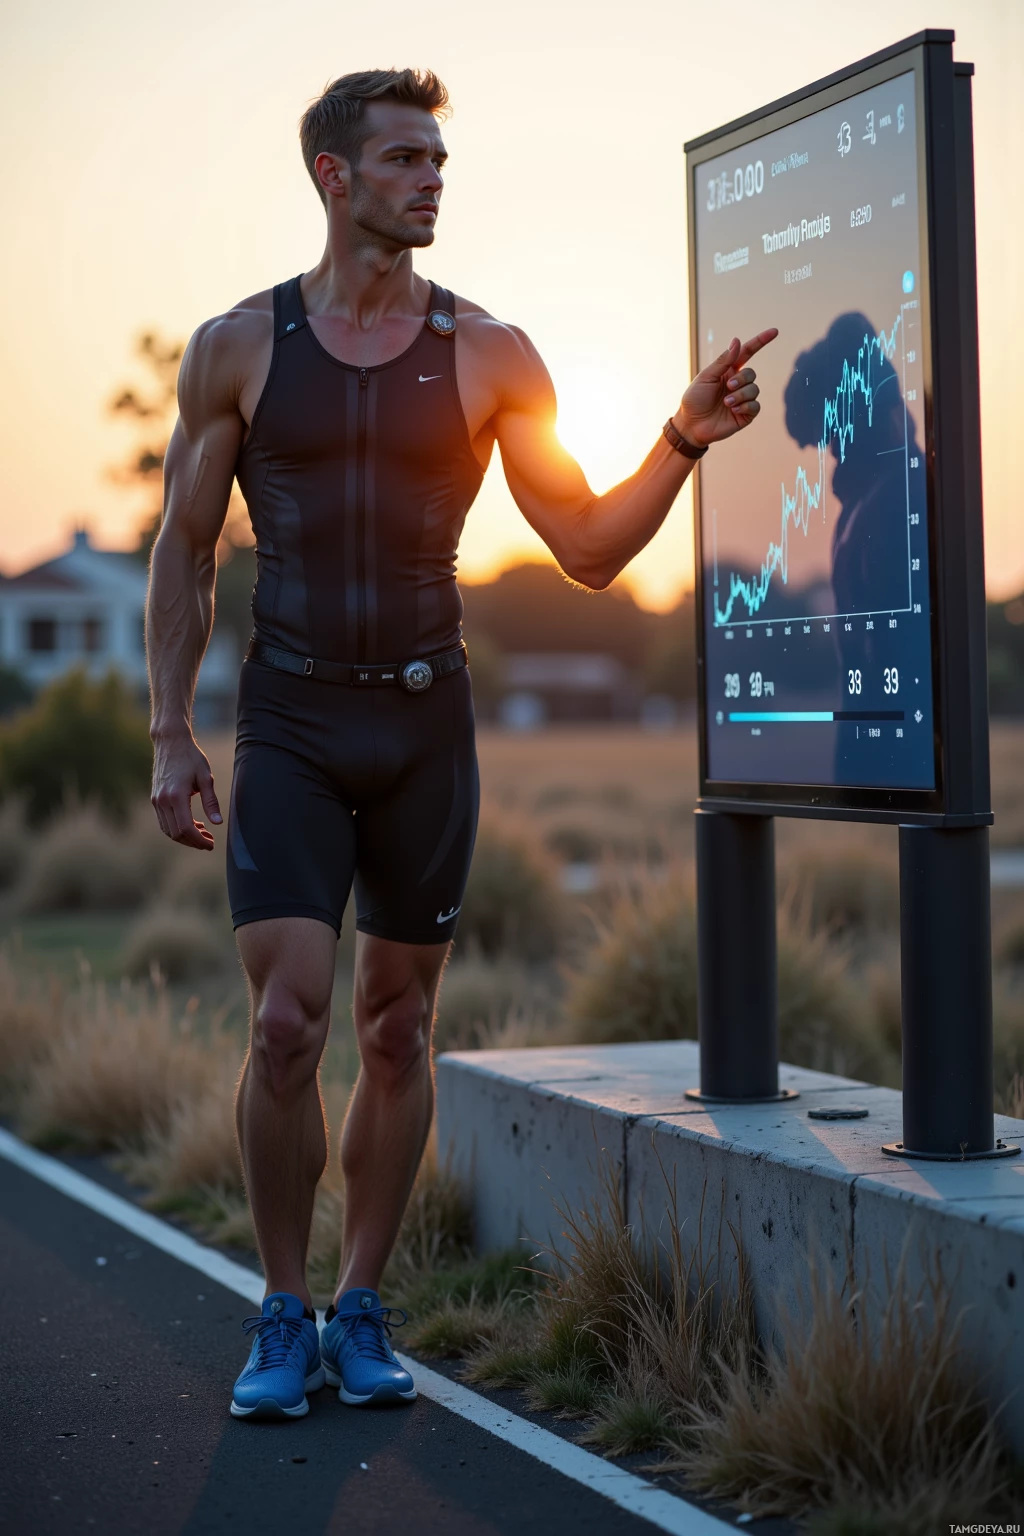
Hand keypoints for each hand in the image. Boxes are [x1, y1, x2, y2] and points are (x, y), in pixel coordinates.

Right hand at [151, 731, 221, 849]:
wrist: (170, 742)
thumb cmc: (191, 757)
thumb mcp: (206, 778)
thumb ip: (211, 801)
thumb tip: (218, 822)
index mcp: (176, 796)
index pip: (186, 828)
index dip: (199, 840)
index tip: (211, 844)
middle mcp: (162, 800)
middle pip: (176, 833)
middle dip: (193, 842)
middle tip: (209, 842)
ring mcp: (156, 800)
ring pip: (168, 830)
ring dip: (185, 837)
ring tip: (203, 833)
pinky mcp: (155, 799)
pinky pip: (164, 821)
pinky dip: (177, 828)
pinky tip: (192, 824)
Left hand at [674, 328, 778, 446]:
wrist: (690, 425)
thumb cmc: (694, 400)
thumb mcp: (706, 377)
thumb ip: (723, 361)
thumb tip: (737, 341)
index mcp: (728, 371)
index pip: (747, 353)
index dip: (760, 342)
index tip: (774, 332)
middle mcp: (737, 384)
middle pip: (751, 373)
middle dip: (742, 379)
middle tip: (728, 387)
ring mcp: (742, 399)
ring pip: (754, 390)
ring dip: (741, 395)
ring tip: (726, 403)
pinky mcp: (745, 414)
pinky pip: (755, 406)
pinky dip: (746, 406)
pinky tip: (733, 410)